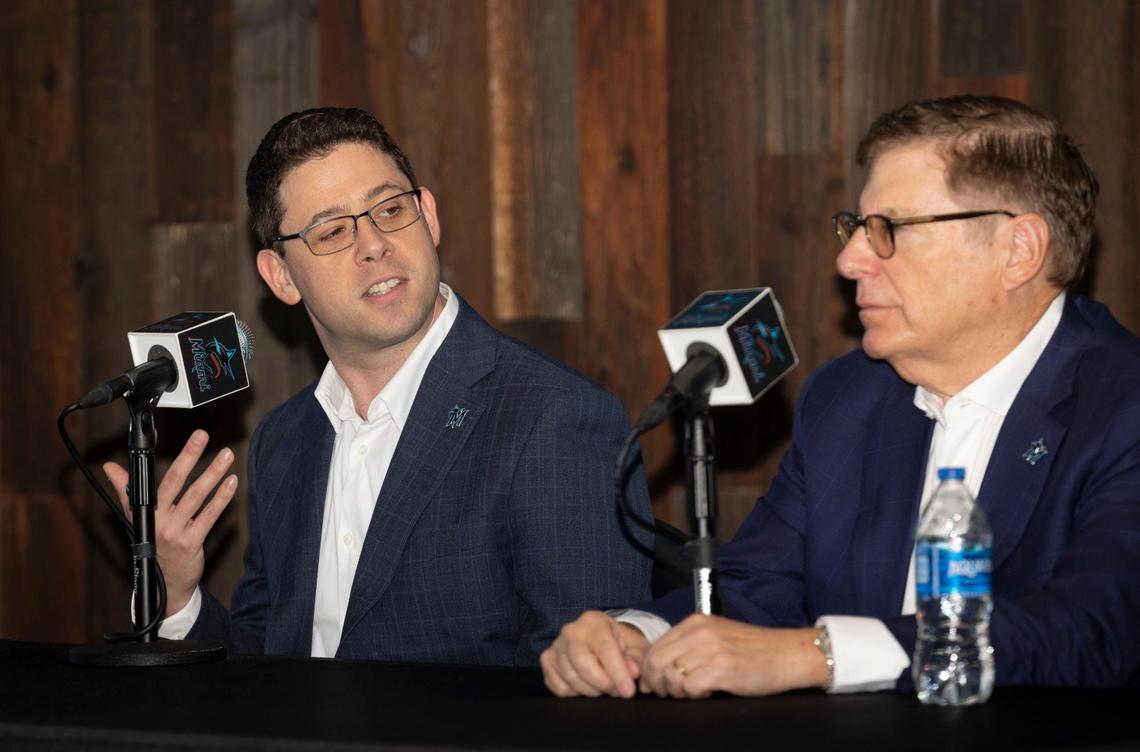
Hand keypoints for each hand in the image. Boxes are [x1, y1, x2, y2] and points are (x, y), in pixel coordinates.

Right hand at [103, 429, 237, 616]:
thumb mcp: (137, 520)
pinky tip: (231, 483)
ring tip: (226, 456)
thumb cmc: (154, 547)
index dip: (155, 456)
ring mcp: (175, 531)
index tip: (161, 433)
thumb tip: (110, 467)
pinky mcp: (191, 542)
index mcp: (145, 510)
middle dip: (189, 455)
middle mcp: (158, 519)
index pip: (151, 478)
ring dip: (212, 473)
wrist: (166, 585)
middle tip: (202, 435)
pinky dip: (221, 498)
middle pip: (175, 481)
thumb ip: (126, 491)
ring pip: (196, 496)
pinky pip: (209, 516)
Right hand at [540, 610, 649, 697]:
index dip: (618, 673)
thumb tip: (632, 672)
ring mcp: (556, 645)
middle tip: (617, 692)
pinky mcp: (546, 661)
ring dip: (592, 691)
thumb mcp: (634, 647)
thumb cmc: (619, 645)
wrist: (601, 641)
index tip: (628, 691)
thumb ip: (636, 660)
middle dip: (603, 683)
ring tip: (605, 688)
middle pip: (582, 663)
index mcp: (593, 621)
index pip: (604, 648)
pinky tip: (587, 685)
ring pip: (571, 678)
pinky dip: (575, 693)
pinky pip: (559, 687)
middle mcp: (571, 630)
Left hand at [639, 614, 826, 698]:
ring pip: (669, 676)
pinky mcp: (721, 669)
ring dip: (675, 691)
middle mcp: (699, 632)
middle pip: (655, 662)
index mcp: (695, 623)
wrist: (789, 654)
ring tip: (691, 692)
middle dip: (655, 683)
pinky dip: (693, 695)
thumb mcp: (717, 637)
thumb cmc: (755, 650)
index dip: (648, 670)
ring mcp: (710, 650)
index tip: (652, 684)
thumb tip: (660, 665)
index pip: (654, 647)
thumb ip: (690, 645)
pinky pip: (689, 687)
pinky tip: (707, 692)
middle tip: (665, 694)